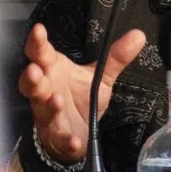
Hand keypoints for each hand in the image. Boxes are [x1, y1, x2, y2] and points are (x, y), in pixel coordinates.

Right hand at [18, 22, 145, 165]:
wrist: (76, 133)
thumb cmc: (80, 98)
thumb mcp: (99, 77)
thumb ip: (116, 57)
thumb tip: (139, 35)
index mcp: (54, 70)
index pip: (42, 53)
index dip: (37, 42)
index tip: (39, 30)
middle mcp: (46, 91)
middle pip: (32, 82)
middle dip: (32, 76)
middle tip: (34, 69)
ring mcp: (47, 115)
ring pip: (41, 109)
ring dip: (48, 105)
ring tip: (56, 99)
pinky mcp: (55, 137)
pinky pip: (58, 139)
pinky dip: (66, 140)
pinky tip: (74, 141)